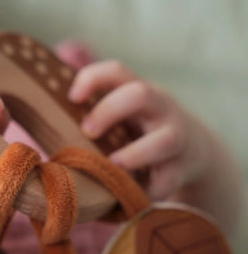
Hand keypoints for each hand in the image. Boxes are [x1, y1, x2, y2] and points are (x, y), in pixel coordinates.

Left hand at [68, 61, 210, 200]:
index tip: (72, 97)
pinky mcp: (181, 170)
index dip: (92, 78)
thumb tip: (61, 57)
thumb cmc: (141, 129)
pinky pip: (169, 181)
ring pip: (165, 140)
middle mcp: (160, 110)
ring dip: (134, 154)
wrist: (192, 151)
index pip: (117, 71)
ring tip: (112, 165)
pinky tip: (126, 197)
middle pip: (141, 94)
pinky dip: (148, 191)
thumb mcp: (125, 108)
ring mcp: (176, 139)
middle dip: (109, 110)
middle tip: (87, 131)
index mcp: (140, 92)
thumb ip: (96, 95)